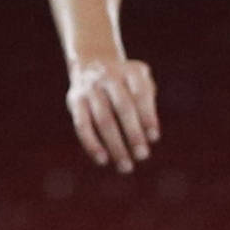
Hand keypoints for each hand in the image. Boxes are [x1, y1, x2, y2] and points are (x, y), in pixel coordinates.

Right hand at [67, 58, 159, 172]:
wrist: (92, 62)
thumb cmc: (126, 82)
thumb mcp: (140, 82)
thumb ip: (148, 103)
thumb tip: (150, 136)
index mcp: (131, 71)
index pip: (141, 94)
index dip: (148, 116)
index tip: (154, 138)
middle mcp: (109, 76)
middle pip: (123, 108)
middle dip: (133, 134)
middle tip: (142, 156)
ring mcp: (90, 88)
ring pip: (103, 120)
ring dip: (115, 145)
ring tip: (126, 166)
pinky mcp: (75, 100)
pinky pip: (82, 125)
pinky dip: (92, 144)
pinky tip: (103, 160)